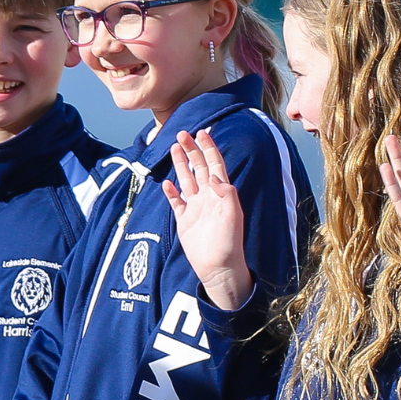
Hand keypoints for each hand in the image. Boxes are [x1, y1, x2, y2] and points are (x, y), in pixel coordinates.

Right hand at [163, 129, 252, 311]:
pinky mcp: (184, 220)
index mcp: (221, 193)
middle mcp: (208, 197)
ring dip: (180, 164)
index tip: (202, 132)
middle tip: (181, 134)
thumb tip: (215, 176)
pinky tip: (167, 183)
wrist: (218, 267)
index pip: (215, 164)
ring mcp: (195, 208)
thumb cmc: (229, 242)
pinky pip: (177, 202)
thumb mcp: (233, 215)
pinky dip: (171, 192)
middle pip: (199, 168)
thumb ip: (226, 194)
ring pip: (187, 180)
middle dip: (191, 150)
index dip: (209, 148)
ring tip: (174, 148)